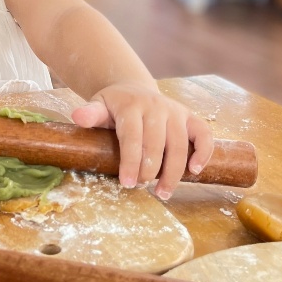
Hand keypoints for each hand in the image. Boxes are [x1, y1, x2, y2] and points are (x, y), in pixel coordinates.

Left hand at [71, 84, 212, 198]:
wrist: (133, 89)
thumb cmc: (114, 105)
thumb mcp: (98, 106)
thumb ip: (90, 114)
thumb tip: (77, 117)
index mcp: (131, 105)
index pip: (132, 136)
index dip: (130, 161)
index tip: (127, 183)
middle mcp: (156, 107)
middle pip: (157, 143)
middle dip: (150, 170)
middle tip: (141, 188)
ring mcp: (175, 111)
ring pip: (180, 144)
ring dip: (174, 171)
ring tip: (163, 192)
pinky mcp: (190, 117)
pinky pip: (203, 134)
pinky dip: (203, 152)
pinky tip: (195, 171)